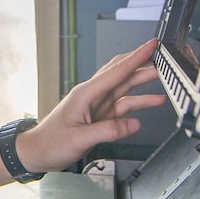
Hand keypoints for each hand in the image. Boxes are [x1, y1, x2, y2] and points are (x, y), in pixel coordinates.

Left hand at [18, 38, 165, 171]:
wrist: (37, 152)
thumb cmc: (50, 142)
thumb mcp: (79, 138)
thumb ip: (108, 131)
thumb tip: (133, 124)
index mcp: (85, 94)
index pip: (116, 72)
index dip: (135, 58)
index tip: (150, 46)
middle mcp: (92, 96)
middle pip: (122, 75)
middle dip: (142, 64)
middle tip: (161, 56)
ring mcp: (97, 106)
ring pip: (124, 88)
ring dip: (143, 82)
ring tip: (162, 77)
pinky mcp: (100, 117)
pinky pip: (123, 106)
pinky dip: (138, 105)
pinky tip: (151, 103)